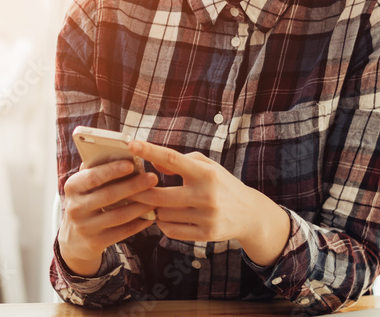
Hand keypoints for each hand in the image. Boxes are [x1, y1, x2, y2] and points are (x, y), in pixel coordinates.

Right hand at [57, 159, 158, 275]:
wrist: (74, 239)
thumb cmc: (85, 202)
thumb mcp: (82, 186)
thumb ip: (96, 170)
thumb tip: (120, 154)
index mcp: (72, 187)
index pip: (92, 177)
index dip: (112, 170)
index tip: (131, 164)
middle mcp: (75, 207)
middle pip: (108, 195)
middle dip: (133, 186)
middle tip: (152, 178)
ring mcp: (85, 227)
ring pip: (118, 215)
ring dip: (140, 206)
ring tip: (156, 198)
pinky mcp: (95, 243)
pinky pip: (122, 232)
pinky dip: (138, 224)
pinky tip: (150, 216)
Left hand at [127, 140, 290, 266]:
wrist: (249, 214)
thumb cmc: (221, 184)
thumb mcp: (206, 166)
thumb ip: (179, 161)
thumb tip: (153, 164)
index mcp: (205, 173)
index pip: (172, 159)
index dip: (150, 151)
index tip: (132, 145)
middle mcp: (205, 194)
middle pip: (159, 195)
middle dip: (140, 192)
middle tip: (130, 189)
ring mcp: (206, 216)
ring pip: (162, 214)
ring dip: (156, 209)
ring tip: (159, 203)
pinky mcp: (205, 234)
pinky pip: (170, 230)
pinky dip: (164, 224)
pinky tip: (168, 217)